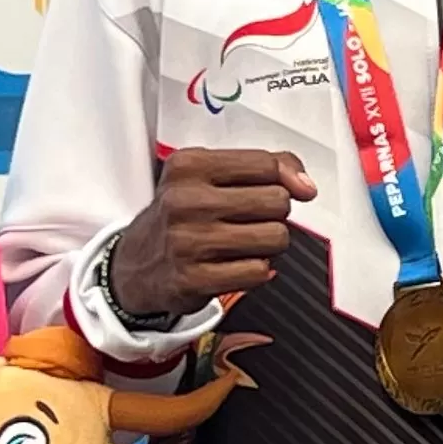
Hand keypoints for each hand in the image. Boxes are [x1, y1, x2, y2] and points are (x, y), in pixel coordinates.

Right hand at [108, 149, 316, 317]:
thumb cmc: (182, 215)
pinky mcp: (194, 279)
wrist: (136, 263)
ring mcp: (188, 241)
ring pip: (275, 238)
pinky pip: (259, 272)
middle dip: (275, 214)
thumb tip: (306, 186)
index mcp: (189, 166)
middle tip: (252, 220)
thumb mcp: (210, 176)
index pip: (266, 164)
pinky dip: (256, 271)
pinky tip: (235, 265)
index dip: (284, 180)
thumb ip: (265, 167)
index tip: (280, 190)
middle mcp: (185, 200)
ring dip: (269, 244)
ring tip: (244, 243)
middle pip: (277, 202)